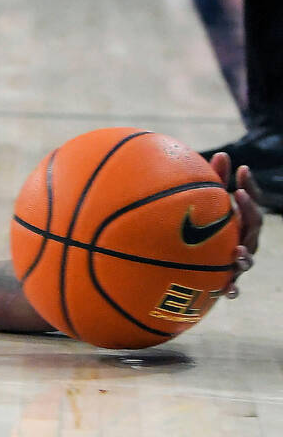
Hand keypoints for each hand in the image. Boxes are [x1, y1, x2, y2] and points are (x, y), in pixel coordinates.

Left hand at [209, 152, 261, 298]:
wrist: (192, 263)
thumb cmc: (204, 228)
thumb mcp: (209, 205)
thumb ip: (215, 182)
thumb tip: (222, 153)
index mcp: (240, 221)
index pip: (251, 202)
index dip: (249, 185)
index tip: (241, 168)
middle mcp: (244, 240)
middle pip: (253, 226)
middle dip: (248, 209)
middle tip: (237, 193)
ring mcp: (237, 261)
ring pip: (247, 259)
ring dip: (244, 254)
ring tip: (236, 250)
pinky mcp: (226, 281)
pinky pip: (231, 288)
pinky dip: (231, 289)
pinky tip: (227, 291)